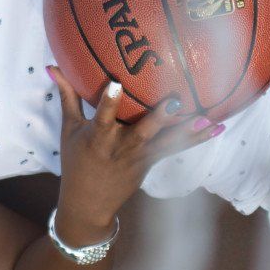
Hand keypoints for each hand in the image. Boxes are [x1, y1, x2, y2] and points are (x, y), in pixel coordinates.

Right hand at [46, 67, 222, 237]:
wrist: (88, 203)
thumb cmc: (76, 161)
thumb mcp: (69, 129)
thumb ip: (67, 96)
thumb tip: (52, 66)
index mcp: (98, 138)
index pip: (102, 117)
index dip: (108, 102)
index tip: (115, 84)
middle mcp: (121, 147)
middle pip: (142, 131)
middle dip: (159, 117)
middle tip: (175, 100)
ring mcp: (139, 156)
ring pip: (165, 141)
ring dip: (187, 131)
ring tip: (208, 119)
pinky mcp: (151, 161)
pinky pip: (176, 148)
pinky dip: (196, 139)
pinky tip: (217, 128)